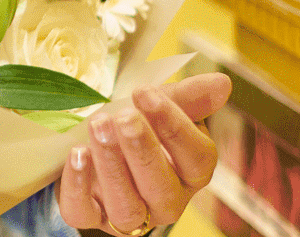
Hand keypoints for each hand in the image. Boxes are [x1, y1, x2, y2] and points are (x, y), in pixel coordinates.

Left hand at [56, 72, 230, 235]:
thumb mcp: (162, 106)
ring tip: (98, 126)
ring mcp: (128, 213)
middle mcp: (165, 200)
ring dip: (111, 165)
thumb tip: (222, 83)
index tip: (146, 94)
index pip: (196, 158)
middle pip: (160, 186)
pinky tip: (76, 153)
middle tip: (124, 116)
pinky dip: (77, 185)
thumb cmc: (139, 124)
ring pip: (126, 205)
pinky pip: (83, 212)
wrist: (97, 139)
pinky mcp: (90, 215)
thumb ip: (189, 96)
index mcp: (190, 172)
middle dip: (142, 149)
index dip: (174, 126)